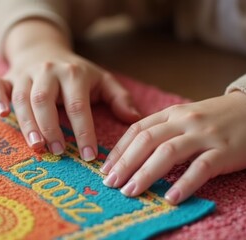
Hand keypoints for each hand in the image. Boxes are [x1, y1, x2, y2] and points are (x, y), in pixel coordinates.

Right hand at [0, 43, 139, 160]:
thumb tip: (134, 119)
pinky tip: (2, 114)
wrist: (46, 50)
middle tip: (58, 153)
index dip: (84, 132)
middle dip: (51, 128)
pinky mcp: (8, 77)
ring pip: (22, 98)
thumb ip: (119, 98)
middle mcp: (47, 71)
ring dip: (27, 123)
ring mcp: (25, 74)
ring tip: (36, 146)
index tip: (89, 157)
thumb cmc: (77, 73)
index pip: (78, 106)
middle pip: (44, 100)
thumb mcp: (102, 80)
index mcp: (73, 74)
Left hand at [100, 91, 245, 203]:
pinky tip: (170, 197)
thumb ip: (161, 130)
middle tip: (111, 183)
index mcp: (170, 114)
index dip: (119, 150)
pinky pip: (201, 167)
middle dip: (125, 163)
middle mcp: (183, 121)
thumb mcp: (183, 117)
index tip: (105, 168)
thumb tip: (133, 151)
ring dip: (146, 174)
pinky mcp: (224, 150)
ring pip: (168, 152)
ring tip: (130, 191)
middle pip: (147, 141)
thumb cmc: (212, 117)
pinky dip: (184, 183)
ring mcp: (203, 135)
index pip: (137, 130)